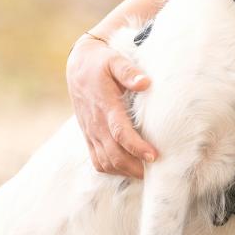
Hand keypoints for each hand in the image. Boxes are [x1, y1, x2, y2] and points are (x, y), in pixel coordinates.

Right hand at [66, 35, 157, 177]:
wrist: (78, 66)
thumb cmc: (101, 63)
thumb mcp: (115, 61)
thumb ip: (129, 72)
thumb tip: (145, 83)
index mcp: (105, 106)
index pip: (120, 132)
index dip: (136, 147)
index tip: (153, 156)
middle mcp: (96, 123)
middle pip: (113, 154)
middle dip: (134, 167)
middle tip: (156, 171)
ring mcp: (91, 131)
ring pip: (105, 161)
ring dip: (124, 170)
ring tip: (146, 173)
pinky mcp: (88, 135)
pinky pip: (97, 160)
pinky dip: (112, 169)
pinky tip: (128, 168)